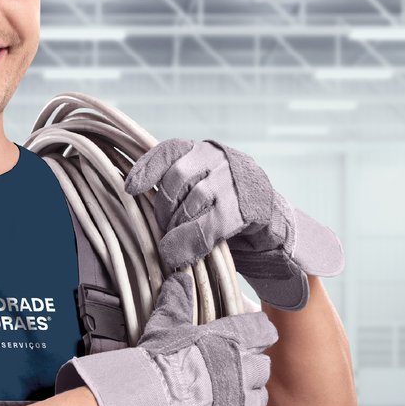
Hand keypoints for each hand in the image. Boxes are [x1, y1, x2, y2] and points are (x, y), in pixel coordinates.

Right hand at [55, 271, 274, 405]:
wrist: (150, 405)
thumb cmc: (158, 364)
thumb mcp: (165, 325)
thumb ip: (177, 301)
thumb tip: (179, 278)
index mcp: (231, 340)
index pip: (263, 331)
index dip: (258, 334)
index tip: (252, 337)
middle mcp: (244, 371)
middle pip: (263, 367)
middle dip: (251, 368)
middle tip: (233, 372)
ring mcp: (243, 404)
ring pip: (261, 398)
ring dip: (249, 398)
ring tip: (229, 400)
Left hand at [123, 138, 344, 310]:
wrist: (275, 230)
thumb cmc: (227, 213)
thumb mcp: (199, 194)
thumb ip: (174, 192)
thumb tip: (130, 200)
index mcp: (205, 152)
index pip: (170, 150)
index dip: (147, 168)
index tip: (129, 189)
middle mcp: (222, 159)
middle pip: (178, 178)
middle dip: (164, 209)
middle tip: (162, 230)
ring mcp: (238, 181)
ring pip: (194, 201)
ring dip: (177, 227)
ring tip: (171, 245)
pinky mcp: (250, 208)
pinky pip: (211, 224)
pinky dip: (190, 242)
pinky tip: (178, 255)